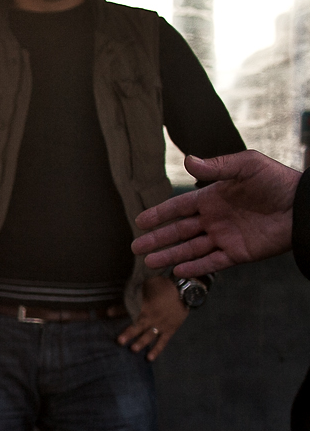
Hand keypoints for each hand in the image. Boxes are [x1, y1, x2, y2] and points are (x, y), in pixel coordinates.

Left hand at [116, 275, 187, 359]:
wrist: (185, 291)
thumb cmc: (163, 287)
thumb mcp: (148, 284)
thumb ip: (133, 291)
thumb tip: (117, 298)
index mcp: (146, 304)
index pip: (130, 307)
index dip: (118, 310)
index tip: (107, 313)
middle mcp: (152, 316)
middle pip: (139, 325)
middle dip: (129, 333)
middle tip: (120, 341)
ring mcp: (161, 324)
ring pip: (150, 335)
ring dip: (141, 342)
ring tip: (133, 349)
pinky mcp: (170, 330)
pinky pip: (162, 341)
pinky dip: (156, 350)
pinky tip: (149, 358)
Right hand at [133, 150, 299, 276]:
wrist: (303, 206)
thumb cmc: (277, 181)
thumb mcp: (248, 166)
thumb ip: (217, 166)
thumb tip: (187, 160)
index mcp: (213, 198)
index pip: (179, 207)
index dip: (159, 214)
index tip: (140, 221)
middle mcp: (215, 219)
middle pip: (179, 231)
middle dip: (157, 239)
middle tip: (136, 247)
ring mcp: (225, 237)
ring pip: (191, 249)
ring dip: (170, 255)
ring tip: (150, 262)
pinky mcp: (238, 253)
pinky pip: (212, 262)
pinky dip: (195, 267)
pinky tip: (178, 270)